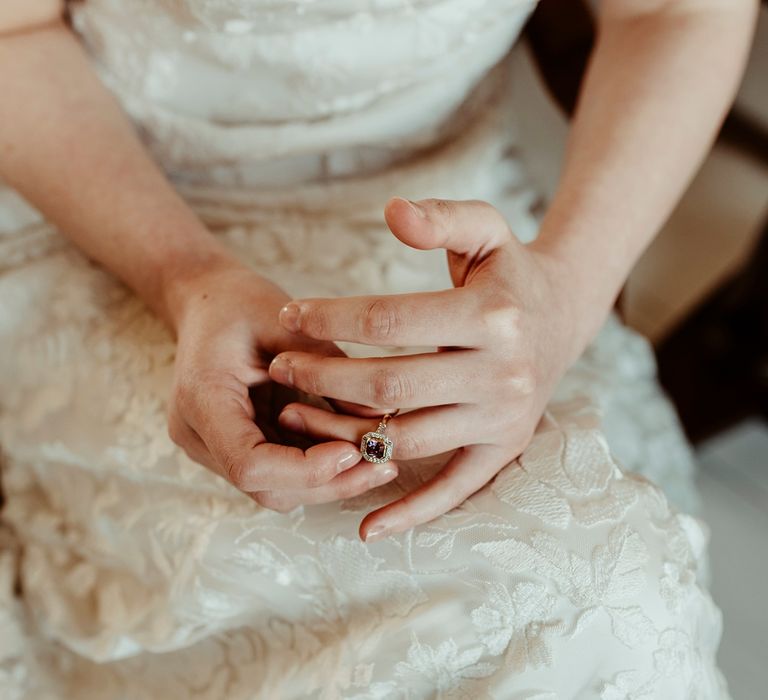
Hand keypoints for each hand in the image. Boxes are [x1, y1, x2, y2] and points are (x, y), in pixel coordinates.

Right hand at [165, 258, 400, 508]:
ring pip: (274, 489)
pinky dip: (316, 466)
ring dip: (327, 481)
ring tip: (378, 460)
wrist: (203, 300)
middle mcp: (199, 435)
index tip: (353, 451)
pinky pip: (277, 472)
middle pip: (265, 487)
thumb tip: (379, 414)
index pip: (248, 464)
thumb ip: (328, 365)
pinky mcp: (232, 446)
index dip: (304, 469)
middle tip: (383, 466)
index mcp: (202, 400)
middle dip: (327, 483)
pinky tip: (354, 449)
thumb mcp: (287, 323)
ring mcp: (212, 447)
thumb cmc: (239, 302)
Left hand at [269, 197, 588, 540]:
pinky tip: (366, 527)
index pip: (390, 322)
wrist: (561, 317)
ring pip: (406, 439)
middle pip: (389, 386)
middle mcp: (501, 374)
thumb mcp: (487, 229)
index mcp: (492, 316)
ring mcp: (503, 419)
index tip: (291, 315)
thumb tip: (391, 210)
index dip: (331, 319)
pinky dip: (411, 513)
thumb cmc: (509, 271)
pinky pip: (454, 489)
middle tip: (279, 369)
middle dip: (323, 378)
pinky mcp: (503, 449)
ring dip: (342, 435)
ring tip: (293, 416)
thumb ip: (441, 218)